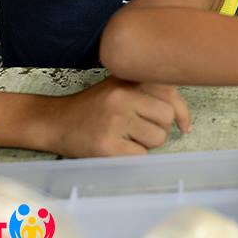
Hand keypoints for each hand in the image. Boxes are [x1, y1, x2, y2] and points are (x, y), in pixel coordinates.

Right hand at [48, 77, 191, 156]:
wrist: (54, 121)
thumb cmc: (93, 106)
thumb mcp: (120, 86)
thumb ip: (150, 92)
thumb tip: (183, 119)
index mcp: (128, 80)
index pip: (171, 95)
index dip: (182, 114)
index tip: (183, 126)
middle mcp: (123, 97)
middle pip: (166, 119)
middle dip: (158, 129)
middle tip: (139, 131)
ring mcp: (114, 121)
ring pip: (156, 139)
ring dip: (146, 144)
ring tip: (126, 139)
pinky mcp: (105, 145)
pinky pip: (140, 156)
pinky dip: (132, 156)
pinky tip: (116, 149)